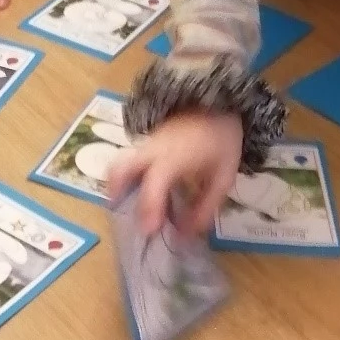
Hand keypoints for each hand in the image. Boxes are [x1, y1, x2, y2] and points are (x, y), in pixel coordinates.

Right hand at [108, 111, 242, 236]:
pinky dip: (125, 179)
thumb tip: (185, 235)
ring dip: (116, 186)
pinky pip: (127, 161)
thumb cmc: (221, 141)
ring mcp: (145, 144)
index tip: (149, 230)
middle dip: (116, 193)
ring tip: (124, 206)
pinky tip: (137, 194)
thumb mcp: (223, 177)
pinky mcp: (144, 143)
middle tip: (123, 214)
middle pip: (121, 167)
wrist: (217, 104)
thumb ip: (205, 207)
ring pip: (118, 163)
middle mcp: (153, 149)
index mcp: (175, 156)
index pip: (154, 182)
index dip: (149, 207)